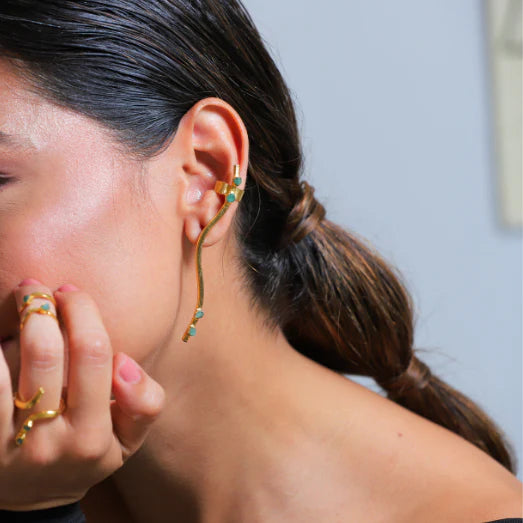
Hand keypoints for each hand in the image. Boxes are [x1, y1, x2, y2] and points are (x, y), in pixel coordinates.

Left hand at [0, 280, 164, 510]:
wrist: (32, 499)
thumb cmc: (87, 454)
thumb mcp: (129, 440)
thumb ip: (145, 402)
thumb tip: (124, 362)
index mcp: (95, 436)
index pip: (96, 357)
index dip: (84, 315)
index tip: (75, 296)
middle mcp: (51, 441)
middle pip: (48, 353)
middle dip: (47, 306)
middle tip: (47, 289)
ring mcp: (11, 442)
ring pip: (12, 361)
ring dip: (20, 321)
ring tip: (26, 298)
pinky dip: (0, 348)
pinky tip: (8, 335)